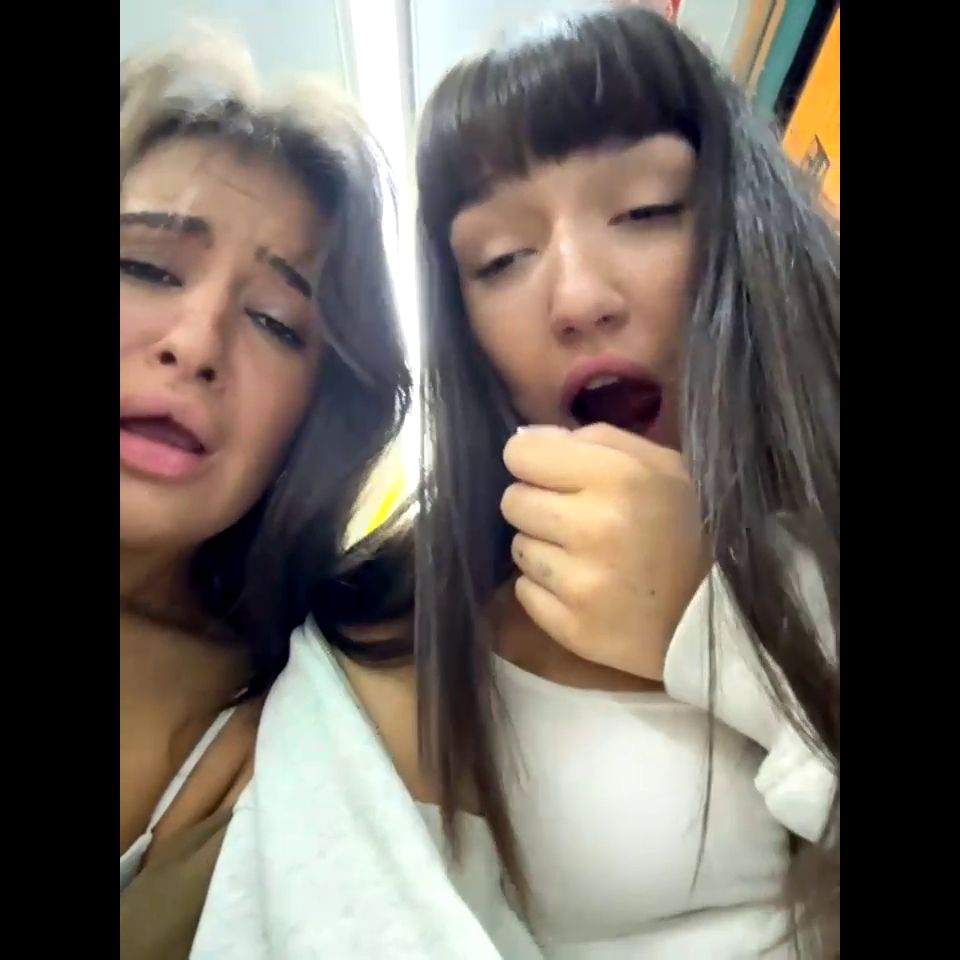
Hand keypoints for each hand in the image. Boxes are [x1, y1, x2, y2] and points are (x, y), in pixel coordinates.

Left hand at [500, 423, 707, 680]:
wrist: (720, 616)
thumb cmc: (688, 527)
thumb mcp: (662, 465)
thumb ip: (596, 439)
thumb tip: (528, 437)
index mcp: (618, 477)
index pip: (521, 453)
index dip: (534, 461)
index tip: (552, 474)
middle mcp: (593, 527)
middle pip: (512, 500)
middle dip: (537, 504)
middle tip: (574, 518)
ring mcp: (580, 583)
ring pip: (518, 546)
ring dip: (543, 548)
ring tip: (586, 556)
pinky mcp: (571, 627)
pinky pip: (525, 592)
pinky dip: (546, 589)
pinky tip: (585, 587)